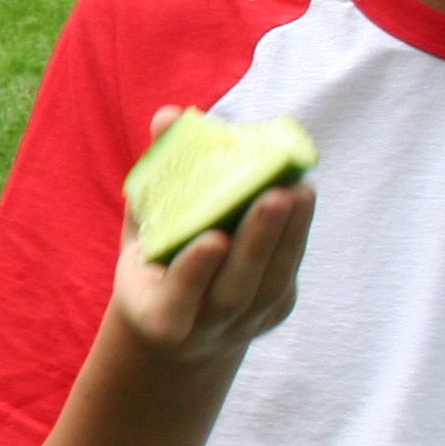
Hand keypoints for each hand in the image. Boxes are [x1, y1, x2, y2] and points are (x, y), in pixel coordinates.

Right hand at [110, 107, 314, 364]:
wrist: (179, 328)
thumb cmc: (154, 265)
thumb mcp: (141, 231)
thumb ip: (154, 180)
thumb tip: (169, 115)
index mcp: (155, 315)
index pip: (177, 299)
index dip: (195, 271)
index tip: (212, 238)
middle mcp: (202, 330)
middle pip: (235, 291)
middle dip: (257, 244)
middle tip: (274, 197)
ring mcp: (243, 325)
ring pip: (270, 284)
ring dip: (287, 236)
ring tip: (300, 189)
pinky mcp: (273, 312)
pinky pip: (286, 275)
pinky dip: (296, 237)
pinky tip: (303, 199)